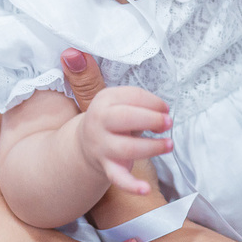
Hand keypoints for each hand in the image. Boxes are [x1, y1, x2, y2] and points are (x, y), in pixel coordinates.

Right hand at [61, 50, 170, 229]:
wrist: (86, 146)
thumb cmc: (109, 118)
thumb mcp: (106, 96)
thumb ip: (97, 76)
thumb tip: (72, 52)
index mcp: (103, 101)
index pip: (130, 97)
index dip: (152, 102)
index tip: (165, 108)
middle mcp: (99, 123)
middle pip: (125, 119)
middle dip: (150, 119)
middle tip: (168, 122)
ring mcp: (102, 147)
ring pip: (126, 149)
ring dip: (150, 147)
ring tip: (169, 144)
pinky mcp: (107, 168)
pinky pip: (119, 179)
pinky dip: (132, 185)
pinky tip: (146, 189)